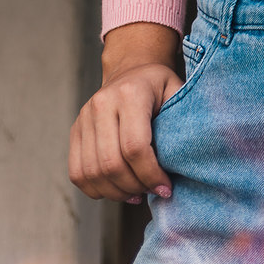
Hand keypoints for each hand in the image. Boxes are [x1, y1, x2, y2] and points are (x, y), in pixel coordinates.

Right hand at [69, 23, 182, 204]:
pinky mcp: (74, 131)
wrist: (131, 69)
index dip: (150, 174)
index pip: (135, 147)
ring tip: (137, 193)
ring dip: (116, 192)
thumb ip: (181, 121)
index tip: (166, 188)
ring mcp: (84, 117)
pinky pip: (77, 172)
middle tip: (151, 191)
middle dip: (134, 186)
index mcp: (131, 93)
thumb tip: (189, 160)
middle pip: (111, 164)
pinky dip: (96, 189)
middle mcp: (102, 104)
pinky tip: (117, 189)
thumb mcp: (177, 92)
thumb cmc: (159, 86)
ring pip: (92, 173)